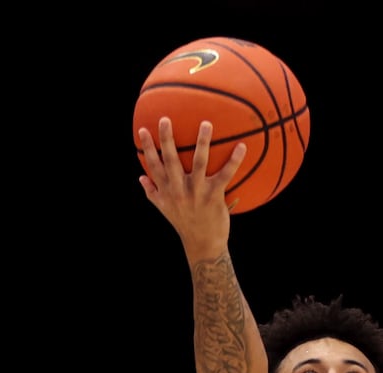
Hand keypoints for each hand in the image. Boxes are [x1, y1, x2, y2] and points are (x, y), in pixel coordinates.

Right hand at [136, 117, 244, 255]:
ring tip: (206, 124)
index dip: (148, 147)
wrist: (203, 244)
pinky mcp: (214, 195)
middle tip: (165, 119)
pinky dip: (234, 161)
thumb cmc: (184, 224)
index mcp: (166, 190)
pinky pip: (225, 175)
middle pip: (171, 160)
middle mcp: (179, 189)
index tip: (143, 129)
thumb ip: (152, 192)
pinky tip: (242, 146)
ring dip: (202, 142)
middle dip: (167, 139)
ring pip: (199, 163)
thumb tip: (140, 177)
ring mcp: (197, 191)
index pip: (153, 165)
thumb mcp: (164, 209)